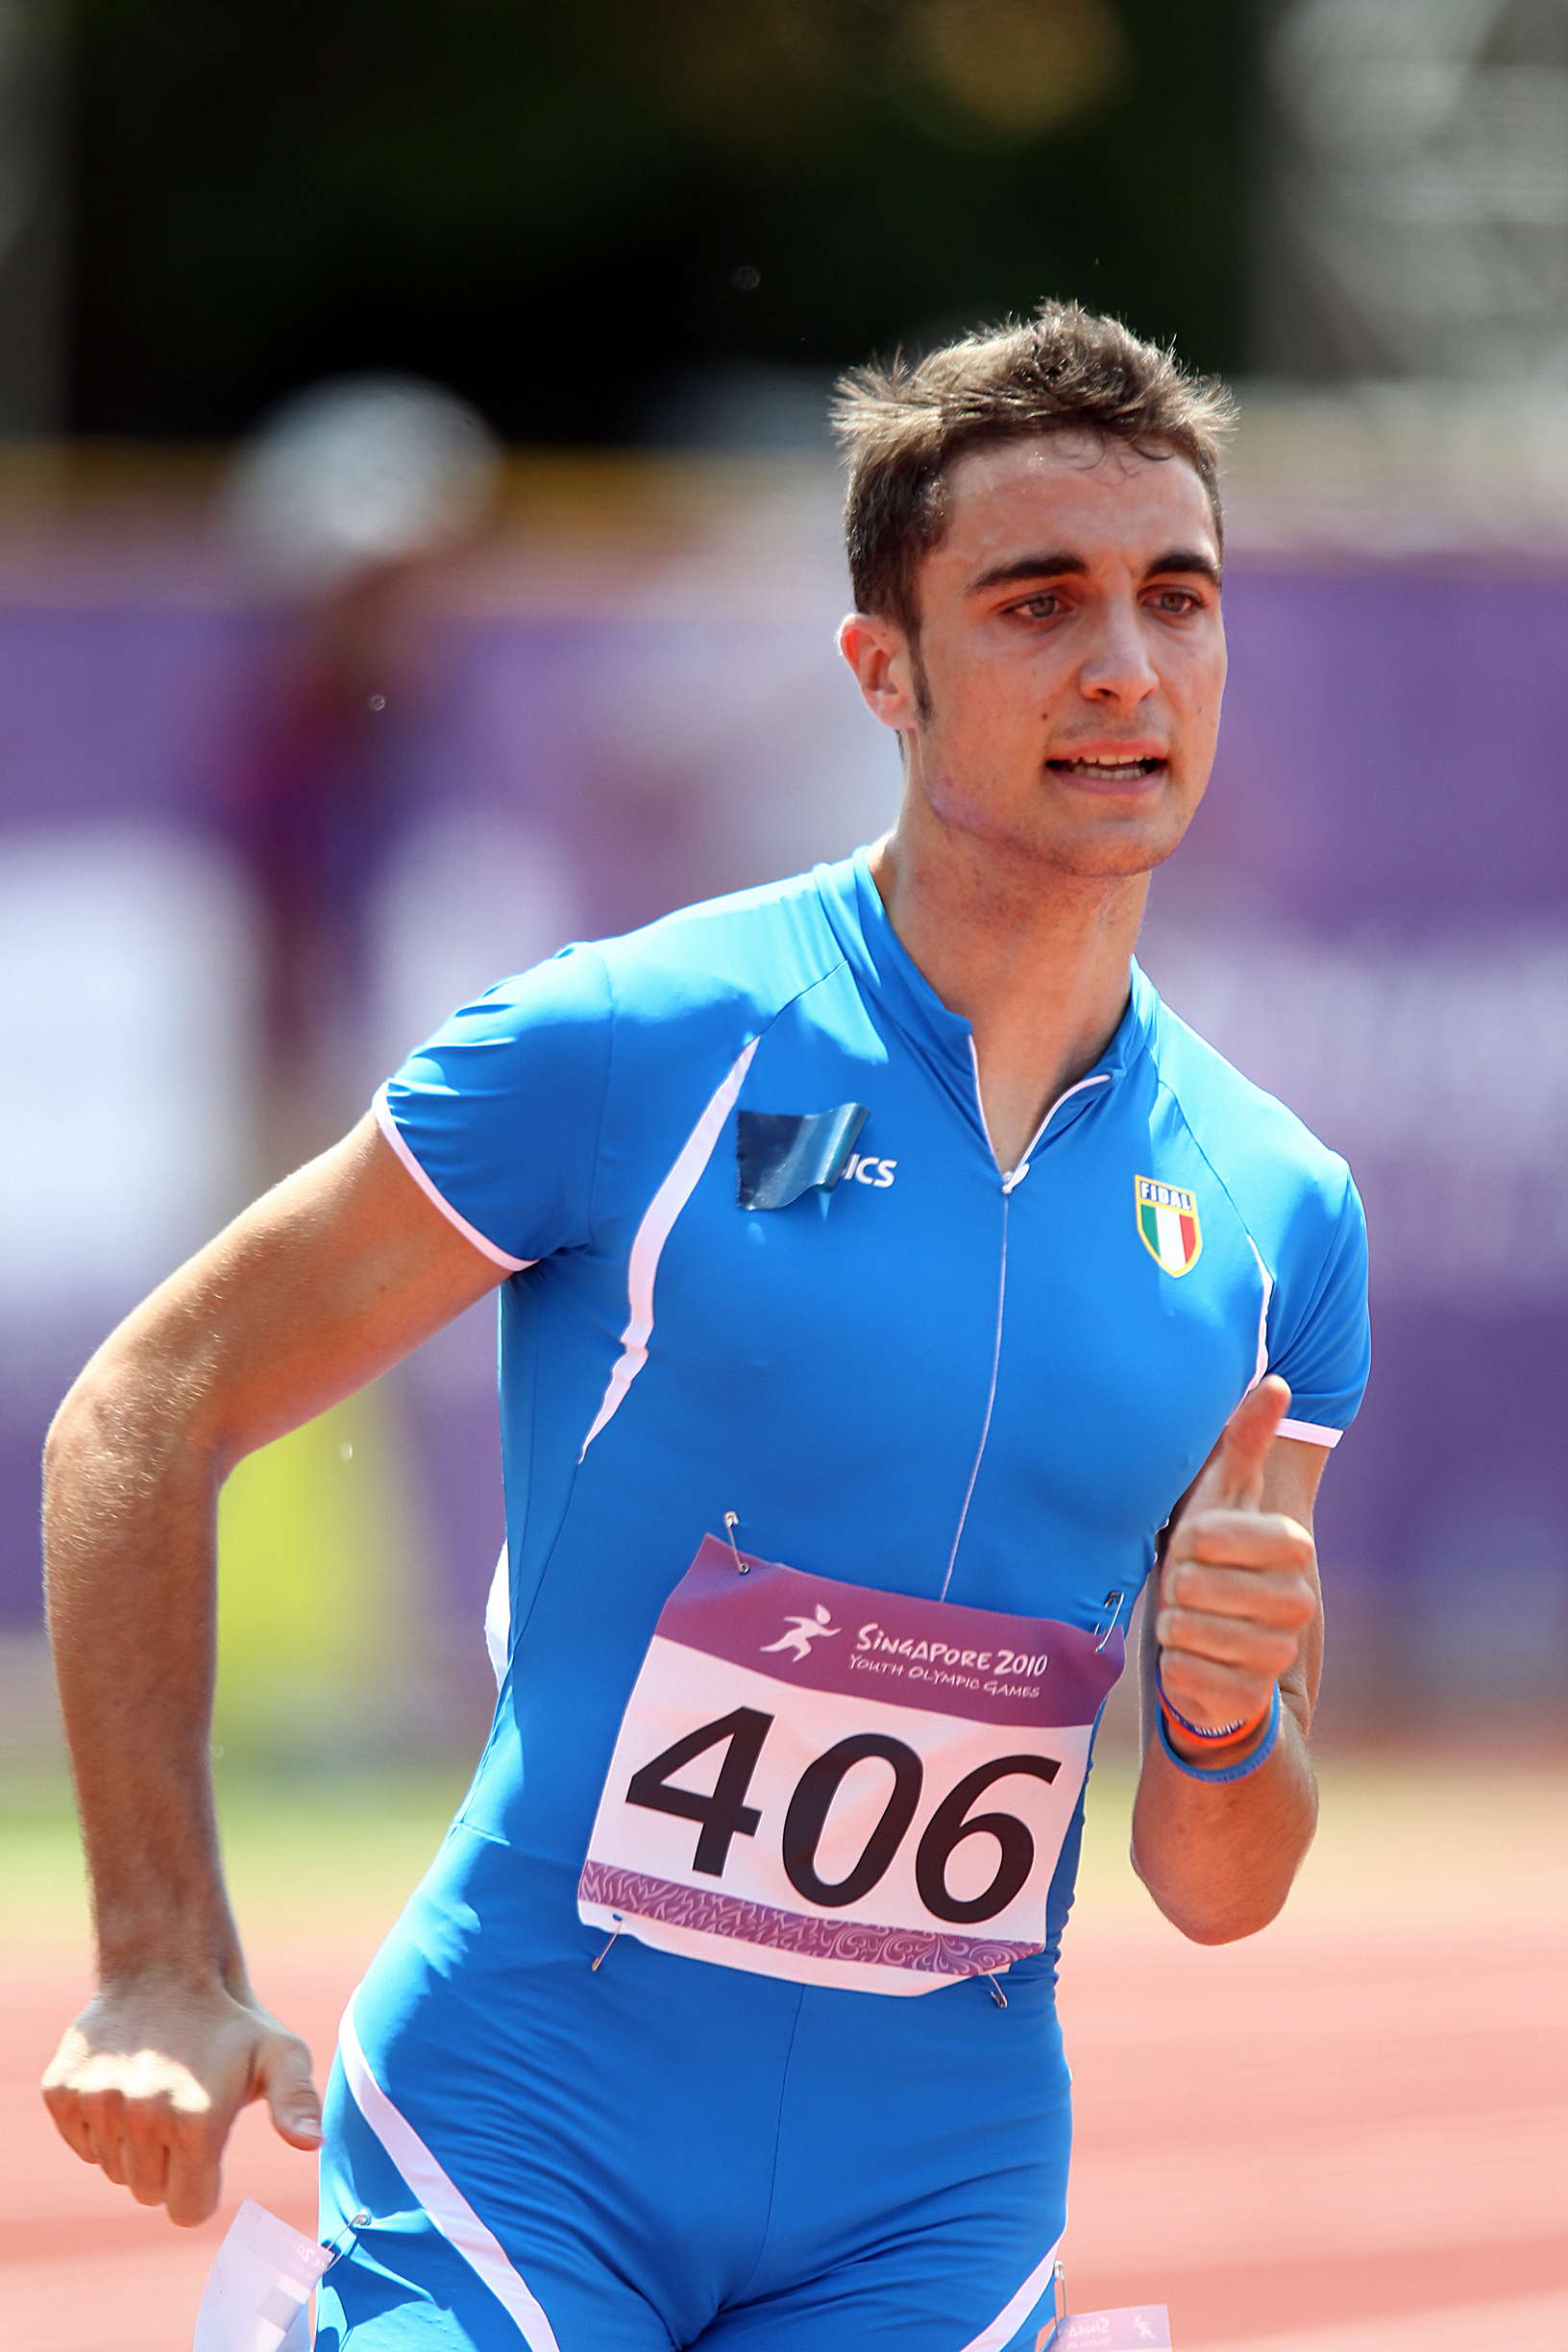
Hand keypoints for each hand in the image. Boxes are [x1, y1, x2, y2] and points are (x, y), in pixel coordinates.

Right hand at [41, 1976, 321, 2225]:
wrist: (166, 1965)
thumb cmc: (230, 2023)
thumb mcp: (280, 2054)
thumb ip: (297, 2102)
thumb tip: (313, 2143)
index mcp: (197, 2120)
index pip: (187, 2211)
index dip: (201, 2187)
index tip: (207, 2149)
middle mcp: (141, 2115)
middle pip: (148, 2193)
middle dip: (168, 2164)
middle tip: (181, 2108)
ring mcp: (96, 2102)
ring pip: (113, 2170)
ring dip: (133, 2144)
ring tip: (154, 2090)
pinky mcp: (60, 2091)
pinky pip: (80, 2143)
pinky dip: (99, 2126)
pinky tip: (123, 2082)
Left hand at [1156, 1375, 1316, 1746]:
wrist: (1215, 1645)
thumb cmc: (1213, 1557)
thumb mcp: (1223, 1494)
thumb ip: (1247, 1438)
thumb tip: (1277, 1382)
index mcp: (1293, 1548)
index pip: (1211, 1535)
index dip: (1189, 1540)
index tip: (1195, 1545)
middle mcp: (1296, 1602)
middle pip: (1193, 1584)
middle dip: (1174, 1586)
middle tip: (1186, 1590)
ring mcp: (1277, 1653)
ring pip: (1188, 1631)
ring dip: (1171, 1626)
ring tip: (1186, 1622)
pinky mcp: (1251, 1700)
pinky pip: (1186, 1677)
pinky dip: (1173, 1669)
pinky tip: (1187, 1661)